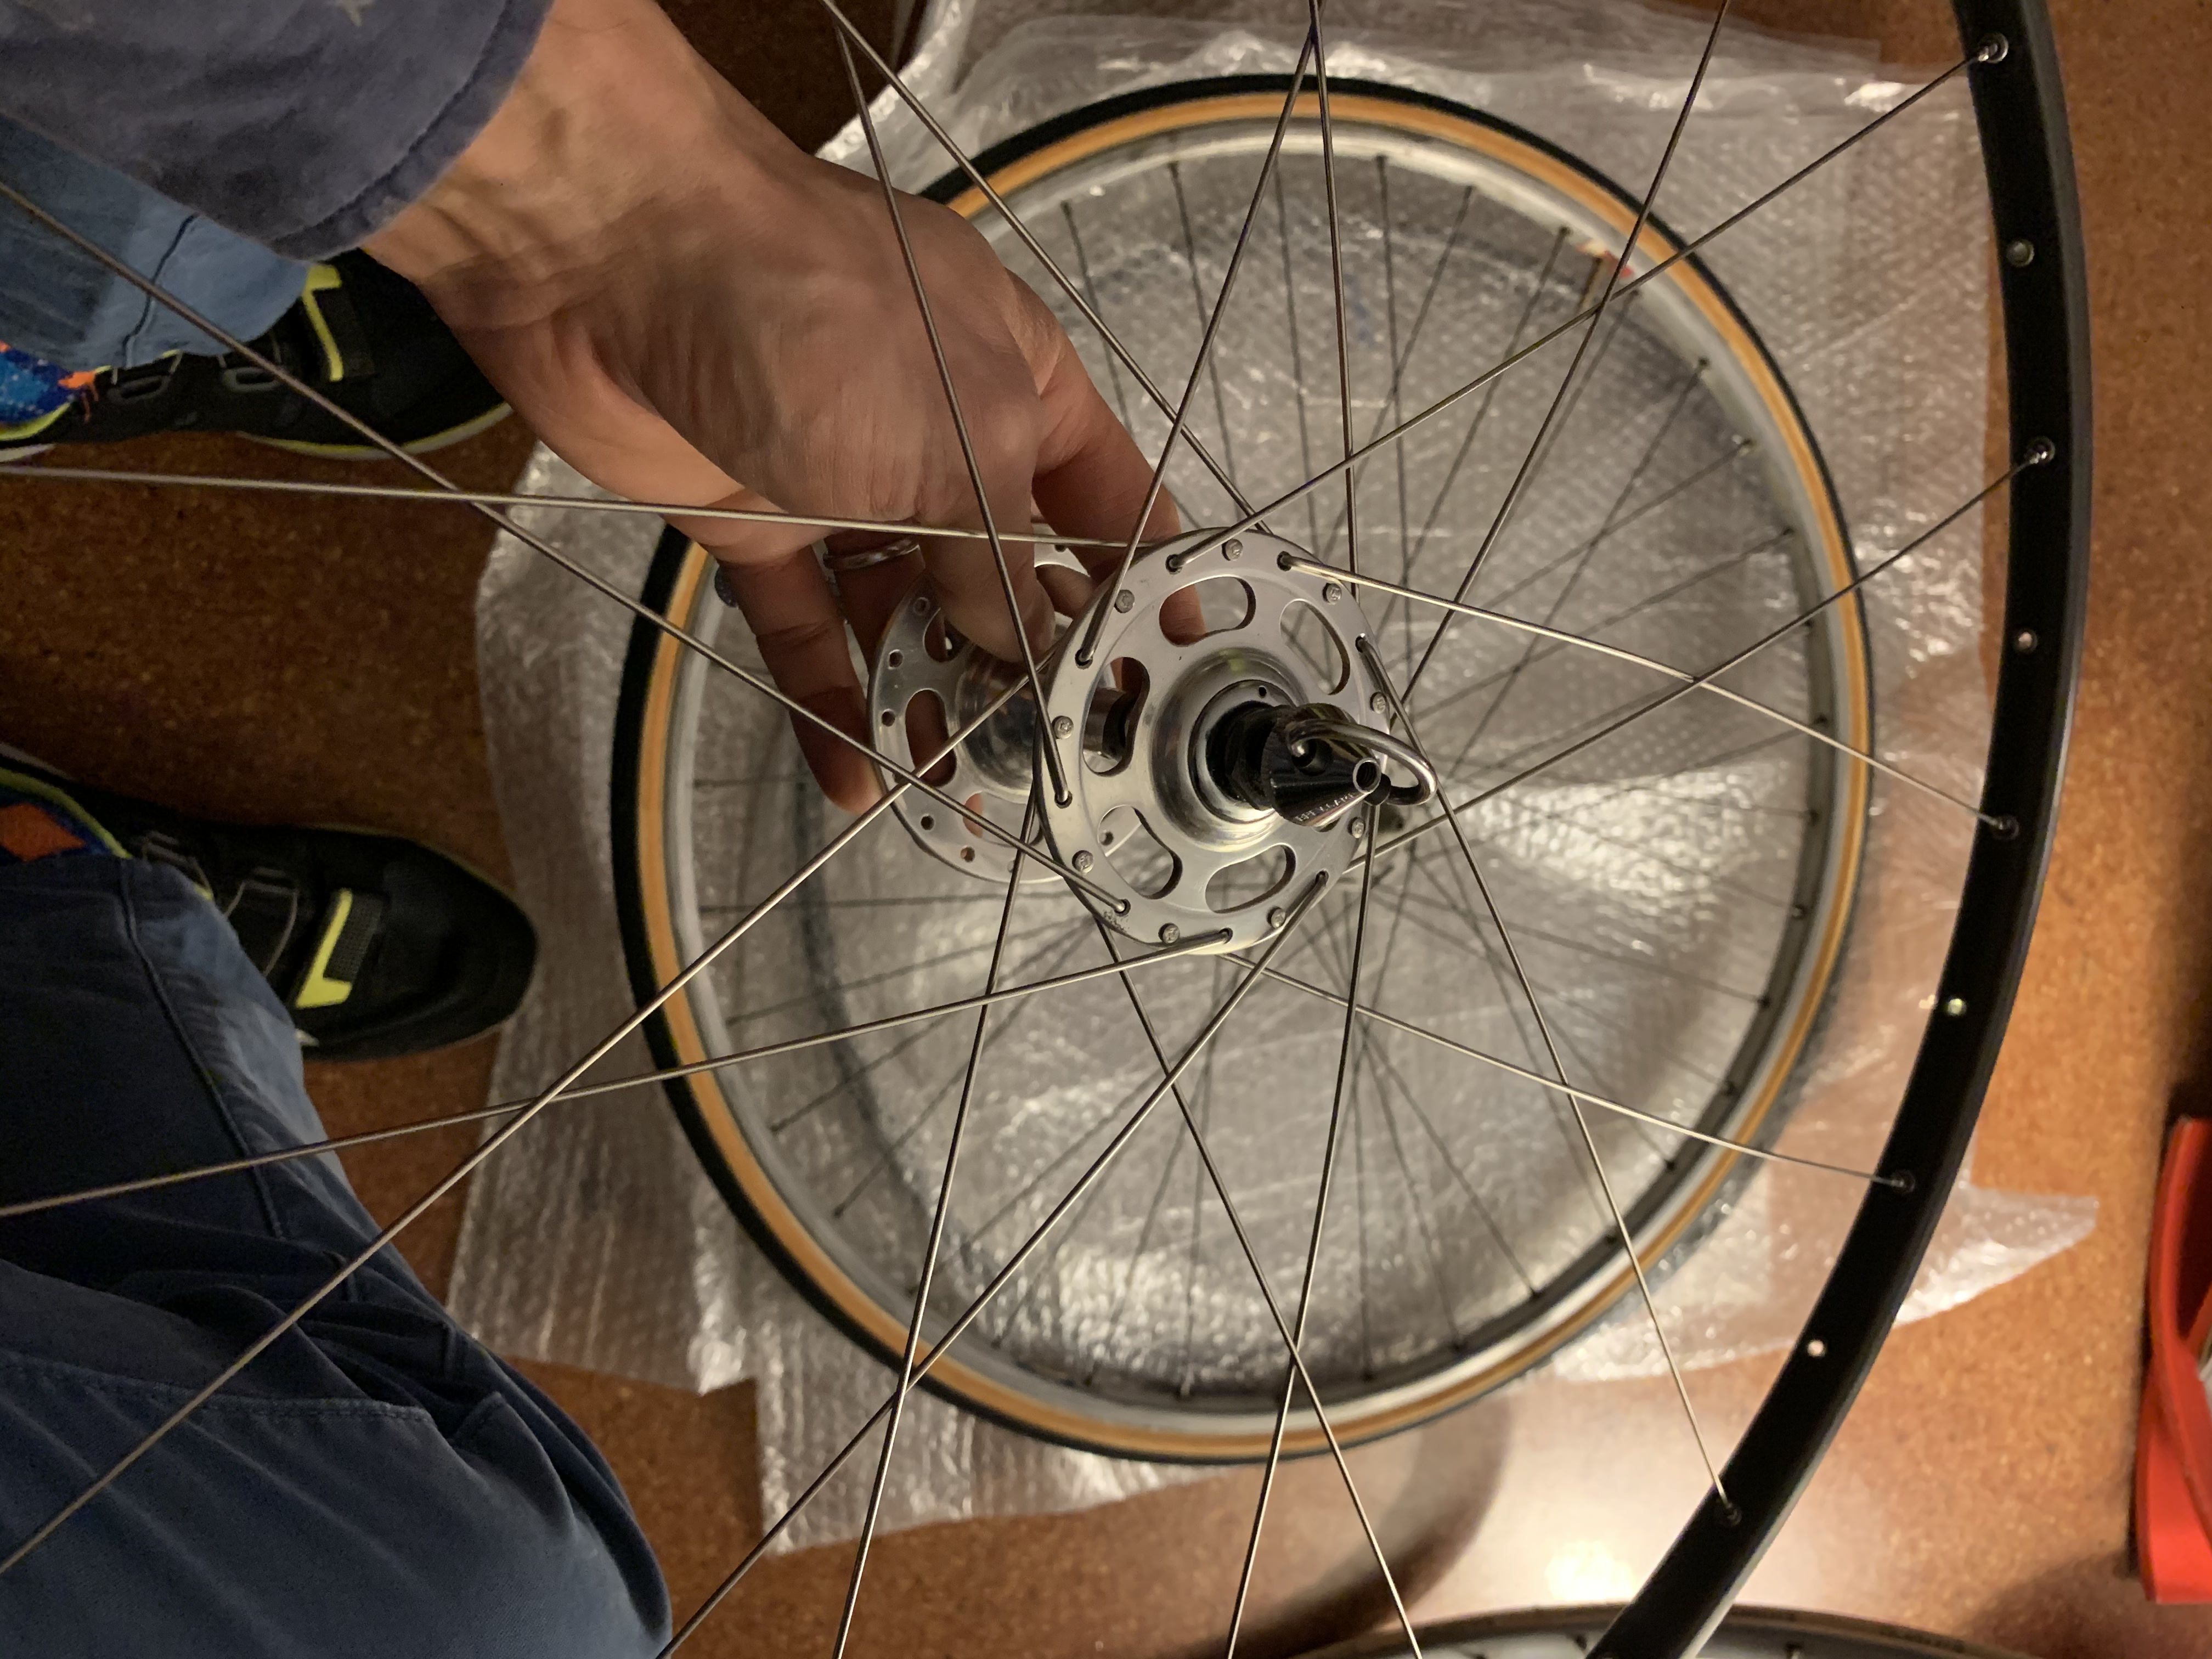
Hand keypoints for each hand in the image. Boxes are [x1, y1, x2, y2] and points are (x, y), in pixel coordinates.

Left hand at [366, 0, 1175, 809]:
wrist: (620, 258)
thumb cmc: (820, 312)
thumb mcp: (958, 441)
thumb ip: (1002, 559)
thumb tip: (1032, 651)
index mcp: (1024, 388)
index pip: (1109, 501)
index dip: (1144, 586)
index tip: (1165, 673)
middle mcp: (945, 438)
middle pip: (1007, 573)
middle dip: (1030, 665)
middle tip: (1054, 761)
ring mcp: (848, 483)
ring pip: (907, 613)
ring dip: (930, 697)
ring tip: (958, 791)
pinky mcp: (756, 523)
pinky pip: (806, 630)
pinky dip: (829, 701)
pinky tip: (854, 775)